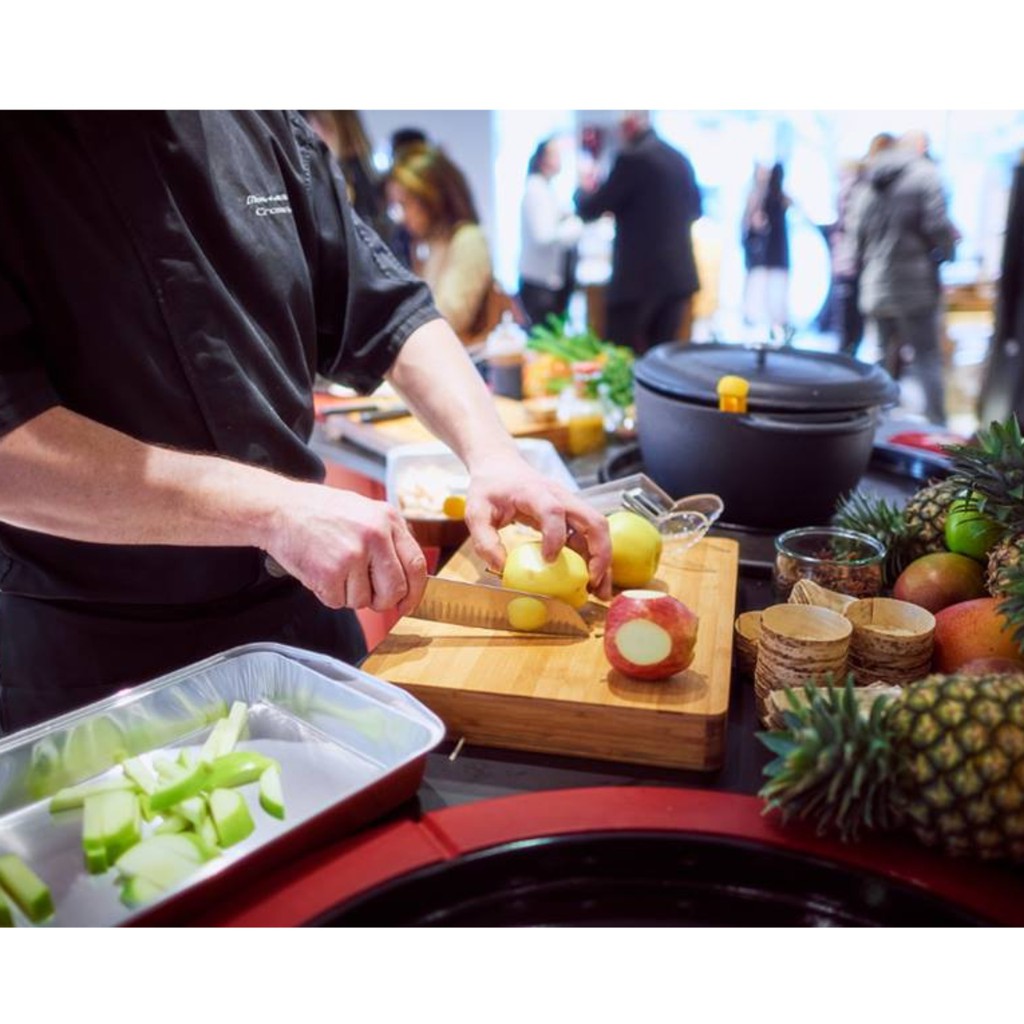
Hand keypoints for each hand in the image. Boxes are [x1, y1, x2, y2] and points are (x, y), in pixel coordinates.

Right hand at [265, 482, 427, 614]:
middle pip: (395, 589)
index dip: (415, 592)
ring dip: (348, 594)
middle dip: (383, 601)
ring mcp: (353, 554)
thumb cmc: (319, 511)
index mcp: (388, 519)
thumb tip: (406, 576)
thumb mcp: (365, 511)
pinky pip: (338, 602)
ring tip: (334, 568)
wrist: (279, 509)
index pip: (417, 565)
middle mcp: (375, 536)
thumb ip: (388, 539)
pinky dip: (328, 594)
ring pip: (364, 600)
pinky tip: (320, 570)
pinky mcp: (330, 572)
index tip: (408, 604)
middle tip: (369, 596)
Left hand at [463, 454, 611, 600]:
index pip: (553, 510)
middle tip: (592, 582)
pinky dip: (593, 558)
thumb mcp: (476, 512)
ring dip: (602, 560)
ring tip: (599, 590)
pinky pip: (588, 536)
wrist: (500, 466)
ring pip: (597, 530)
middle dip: (599, 553)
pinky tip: (590, 580)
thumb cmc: (490, 487)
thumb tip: (502, 567)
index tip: (548, 560)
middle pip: (593, 520)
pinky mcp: (571, 515)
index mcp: (534, 492)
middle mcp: (560, 496)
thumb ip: (484, 540)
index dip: (555, 536)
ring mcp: (569, 504)